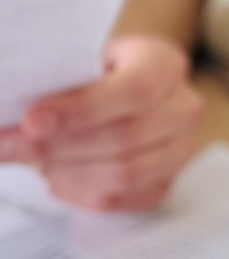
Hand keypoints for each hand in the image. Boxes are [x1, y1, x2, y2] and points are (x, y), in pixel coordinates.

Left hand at [0, 35, 202, 210]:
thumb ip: (56, 84)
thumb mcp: (82, 60)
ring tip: (32, 159)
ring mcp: (180, 150)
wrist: (128, 85)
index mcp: (164, 66)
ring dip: (67, 171)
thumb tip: (12, 119)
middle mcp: (182, 109)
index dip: (80, 110)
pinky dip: (79, 191)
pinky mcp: (166, 182)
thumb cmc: (100, 71)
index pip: (133, 91)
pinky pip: (121, 198)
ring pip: (124, 173)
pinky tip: (54, 176)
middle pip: (125, 138)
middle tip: (10, 145)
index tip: (31, 122)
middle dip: (58, 146)